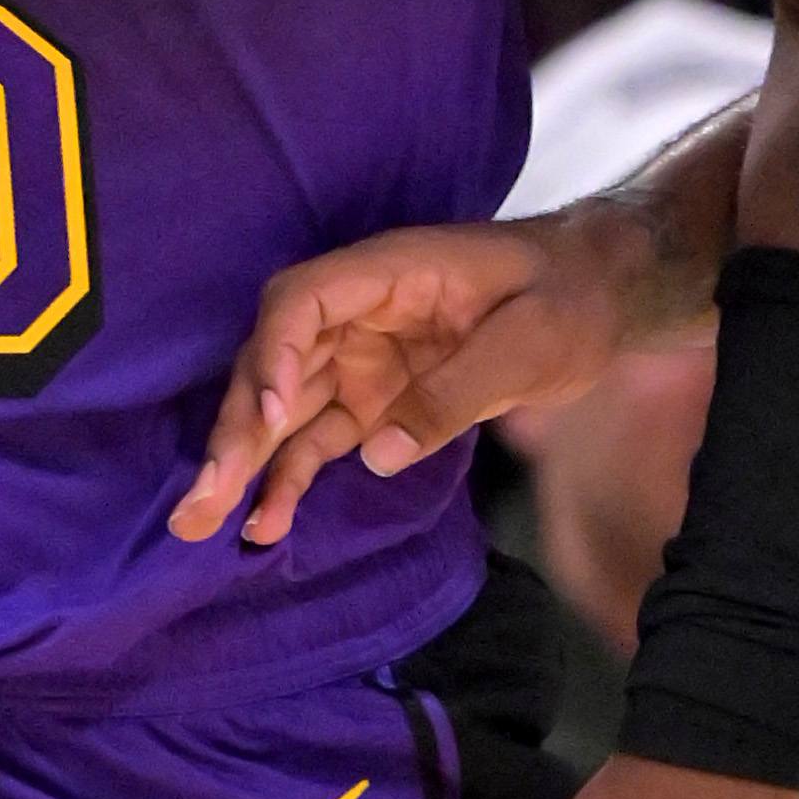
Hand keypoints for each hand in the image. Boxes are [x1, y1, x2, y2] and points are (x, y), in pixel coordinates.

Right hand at [170, 201, 658, 548]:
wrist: (599, 297)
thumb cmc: (567, 299)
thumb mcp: (526, 342)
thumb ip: (453, 395)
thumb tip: (378, 454)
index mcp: (385, 274)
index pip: (301, 302)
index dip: (274, 354)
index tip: (270, 416)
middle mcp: (356, 315)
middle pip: (274, 364)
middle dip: (236, 430)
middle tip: (204, 496)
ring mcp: (360, 360)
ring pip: (283, 411)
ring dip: (243, 464)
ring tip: (200, 522)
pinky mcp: (374, 400)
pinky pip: (319, 440)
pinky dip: (289, 479)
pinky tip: (262, 525)